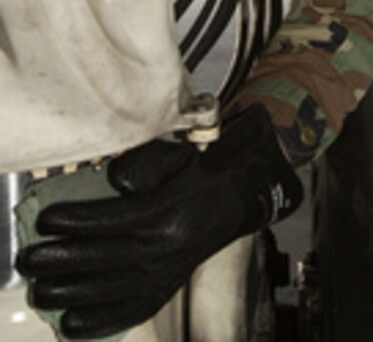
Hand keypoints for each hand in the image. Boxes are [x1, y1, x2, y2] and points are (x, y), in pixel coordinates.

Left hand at [17, 105, 302, 338]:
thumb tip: (116, 180)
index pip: (112, 220)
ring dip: (71, 294)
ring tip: (40, 290)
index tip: (46, 220)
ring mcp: (168, 273)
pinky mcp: (168, 287)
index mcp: (168, 212)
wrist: (234, 199)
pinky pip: (132, 311)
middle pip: (106, 260)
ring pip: (112, 291)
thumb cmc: (197, 171)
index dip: (76, 221)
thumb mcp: (176, 155)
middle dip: (62, 262)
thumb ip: (146, 163)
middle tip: (29, 260)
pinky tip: (71, 325)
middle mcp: (167, 248)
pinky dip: (101, 323)